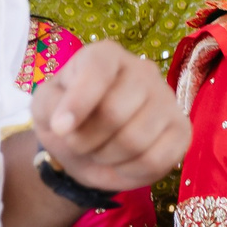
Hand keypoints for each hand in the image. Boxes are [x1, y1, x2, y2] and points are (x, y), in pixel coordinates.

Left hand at [32, 40, 188, 191]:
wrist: (87, 148)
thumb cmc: (66, 119)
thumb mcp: (44, 107)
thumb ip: (50, 106)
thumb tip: (65, 125)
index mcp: (106, 56)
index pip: (99, 69)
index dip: (79, 101)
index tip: (60, 129)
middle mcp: (142, 71)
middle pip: (116, 112)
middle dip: (88, 139)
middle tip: (79, 144)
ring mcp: (167, 101)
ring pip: (137, 139)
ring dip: (108, 156)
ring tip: (101, 151)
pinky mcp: (182, 131)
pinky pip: (157, 159)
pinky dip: (131, 170)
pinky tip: (123, 163)